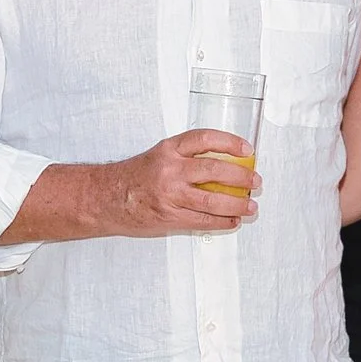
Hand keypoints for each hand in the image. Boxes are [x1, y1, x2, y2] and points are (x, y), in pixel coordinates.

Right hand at [98, 130, 259, 235]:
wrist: (105, 198)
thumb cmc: (134, 177)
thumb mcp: (159, 157)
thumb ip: (187, 158)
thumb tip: (225, 165)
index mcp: (168, 150)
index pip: (205, 139)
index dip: (230, 142)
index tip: (247, 149)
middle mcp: (169, 170)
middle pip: (214, 170)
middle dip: (241, 177)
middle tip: (255, 181)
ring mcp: (170, 195)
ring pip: (212, 200)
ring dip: (237, 204)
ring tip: (250, 206)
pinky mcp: (169, 217)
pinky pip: (202, 221)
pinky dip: (222, 222)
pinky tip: (232, 221)